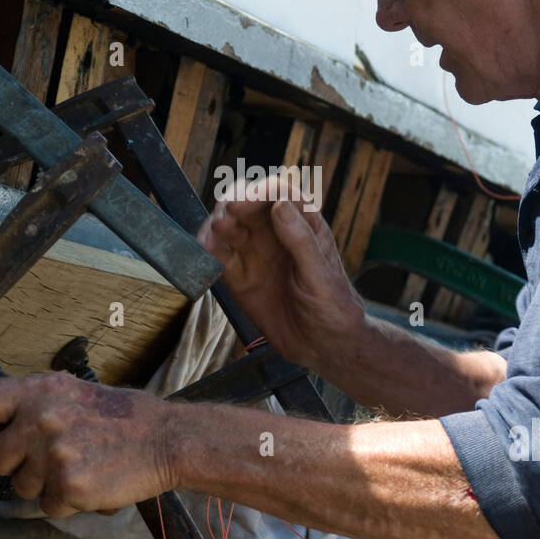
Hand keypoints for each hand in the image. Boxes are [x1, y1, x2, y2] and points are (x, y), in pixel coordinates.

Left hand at [0, 372, 174, 517]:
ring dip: (44, 486)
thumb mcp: (75, 391)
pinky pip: (48, 506)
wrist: (167, 439)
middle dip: (14, 468)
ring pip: (21, 487)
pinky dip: (67, 502)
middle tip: (44, 463)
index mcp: (41, 389)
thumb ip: (36, 405)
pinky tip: (92, 483)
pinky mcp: (68, 484)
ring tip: (79, 468)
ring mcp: (53, 452)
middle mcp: (41, 417)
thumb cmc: (125, 417)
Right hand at [196, 179, 366, 373]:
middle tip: (227, 217)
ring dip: (218, 225)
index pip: (279, 193)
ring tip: (215, 234)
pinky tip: (205, 252)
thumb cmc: (334, 307)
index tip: (245, 203)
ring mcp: (255, 254)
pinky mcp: (239, 277)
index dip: (260, 192)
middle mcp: (276, 233)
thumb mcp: (322, 275)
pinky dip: (208, 251)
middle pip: (248, 204)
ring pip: (229, 226)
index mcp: (303, 224)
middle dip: (234, 204)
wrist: (325, 346)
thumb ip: (301, 240)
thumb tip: (280, 204)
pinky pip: (219, 257)